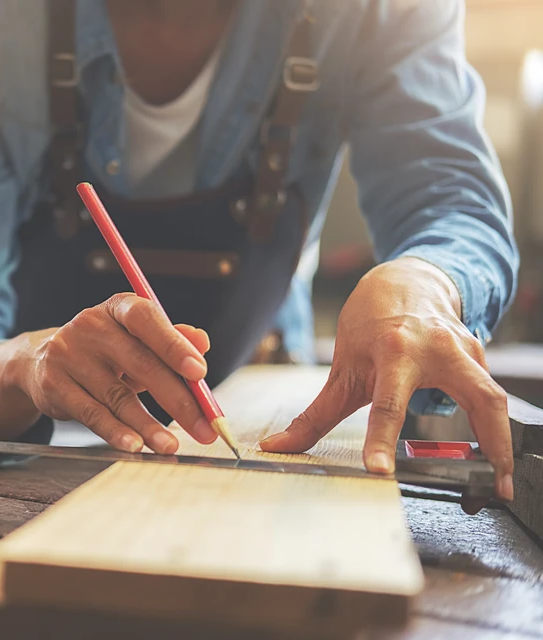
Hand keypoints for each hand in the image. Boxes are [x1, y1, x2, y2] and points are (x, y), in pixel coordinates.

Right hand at [4, 293, 217, 453]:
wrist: (41, 361)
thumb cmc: (103, 350)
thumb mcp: (135, 340)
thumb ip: (170, 340)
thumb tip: (201, 341)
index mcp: (117, 307)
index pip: (145, 318)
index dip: (173, 344)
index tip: (200, 373)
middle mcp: (90, 325)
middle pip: (139, 362)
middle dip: (177, 399)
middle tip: (203, 426)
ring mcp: (68, 354)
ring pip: (117, 396)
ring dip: (148, 425)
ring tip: (170, 445)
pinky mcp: (53, 384)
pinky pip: (92, 413)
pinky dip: (116, 432)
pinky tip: (135, 445)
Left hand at [260, 258, 513, 503]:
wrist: (405, 281)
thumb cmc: (371, 324)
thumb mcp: (342, 367)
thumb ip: (314, 415)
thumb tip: (276, 447)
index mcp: (395, 350)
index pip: (387, 403)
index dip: (380, 439)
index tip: (379, 470)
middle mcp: (438, 349)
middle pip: (478, 397)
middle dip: (493, 443)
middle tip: (495, 487)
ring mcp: (466, 351)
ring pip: (494, 398)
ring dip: (503, 441)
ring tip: (502, 483)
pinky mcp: (480, 356)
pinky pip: (490, 394)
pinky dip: (494, 426)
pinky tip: (494, 455)